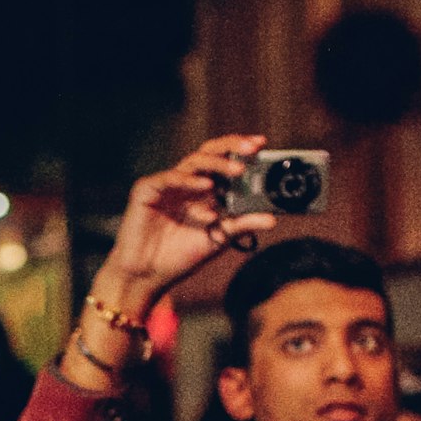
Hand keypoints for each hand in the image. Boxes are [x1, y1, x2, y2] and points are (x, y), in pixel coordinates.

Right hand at [91, 135, 276, 313]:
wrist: (148, 276)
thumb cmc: (179, 256)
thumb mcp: (219, 238)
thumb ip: (243, 224)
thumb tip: (273, 219)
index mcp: (202, 189)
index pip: (224, 161)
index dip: (241, 150)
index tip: (262, 145)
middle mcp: (186, 182)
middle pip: (210, 152)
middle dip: (232, 146)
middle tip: (253, 148)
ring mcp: (166, 184)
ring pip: (194, 161)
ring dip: (218, 164)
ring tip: (237, 171)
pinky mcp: (147, 190)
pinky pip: (169, 178)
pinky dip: (189, 181)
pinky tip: (206, 187)